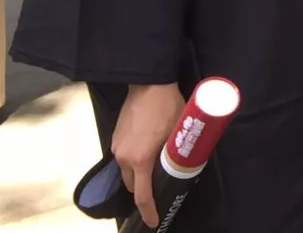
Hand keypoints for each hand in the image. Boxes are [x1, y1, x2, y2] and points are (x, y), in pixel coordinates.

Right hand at [112, 83, 183, 226]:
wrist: (148, 83)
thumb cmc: (167, 106)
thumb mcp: (179, 131)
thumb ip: (178, 151)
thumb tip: (187, 163)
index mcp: (140, 160)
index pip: (142, 195)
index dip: (149, 211)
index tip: (154, 221)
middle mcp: (124, 158)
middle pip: (132, 186)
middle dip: (144, 192)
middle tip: (160, 189)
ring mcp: (117, 148)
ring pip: (126, 172)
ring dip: (138, 176)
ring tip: (155, 170)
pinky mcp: (115, 138)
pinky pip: (123, 158)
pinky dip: (133, 162)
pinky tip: (146, 154)